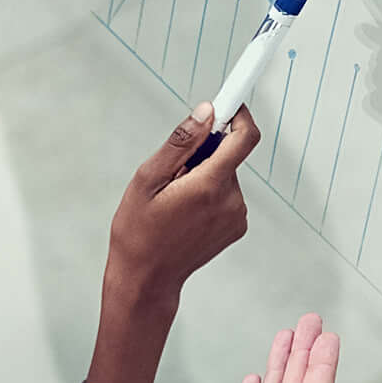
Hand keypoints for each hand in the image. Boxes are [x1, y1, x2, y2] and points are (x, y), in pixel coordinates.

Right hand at [108, 104, 255, 306]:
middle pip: (228, 156)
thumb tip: (207, 112)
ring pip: (226, 176)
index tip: (229, 103)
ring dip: (204, 176)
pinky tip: (185, 213)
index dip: (239, 114)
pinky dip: (209, 194)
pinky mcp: (237, 227)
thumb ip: (181, 143)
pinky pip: (227, 195)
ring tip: (174, 200)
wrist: (146, 279)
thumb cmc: (138, 232)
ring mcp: (237, 216)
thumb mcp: (147, 179)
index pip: (244, 138)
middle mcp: (231, 201)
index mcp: (209, 186)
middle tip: (172, 174)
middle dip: (203, 154)